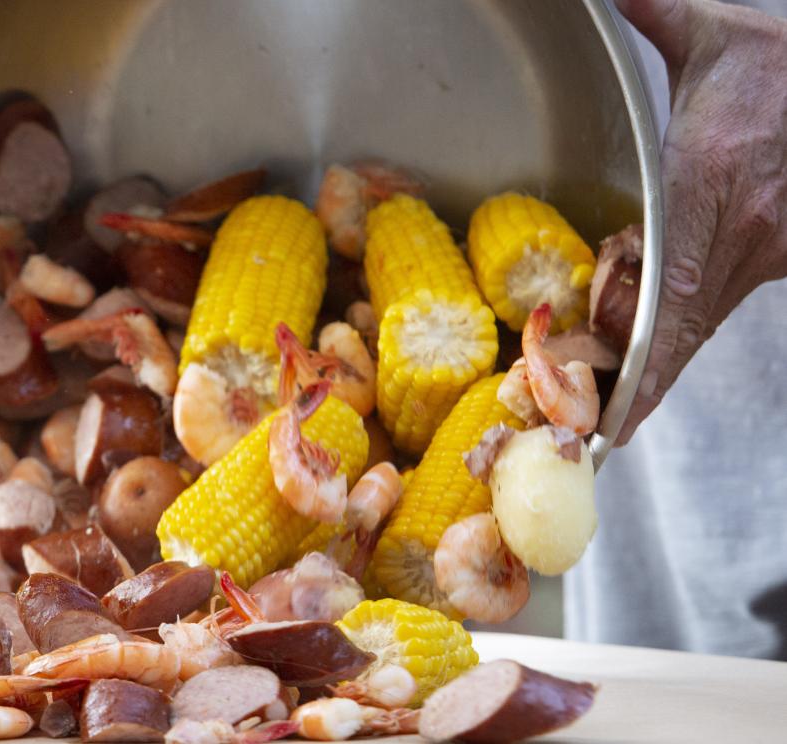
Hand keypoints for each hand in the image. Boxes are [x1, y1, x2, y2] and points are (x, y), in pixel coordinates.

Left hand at [613, 0, 786, 444]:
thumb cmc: (784, 61)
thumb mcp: (712, 36)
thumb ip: (651, 15)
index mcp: (708, 182)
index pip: (670, 294)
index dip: (643, 365)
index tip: (616, 416)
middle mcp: (743, 230)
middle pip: (681, 327)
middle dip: (635, 381)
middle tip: (591, 427)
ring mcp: (772, 249)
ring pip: (702, 317)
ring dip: (656, 355)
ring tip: (606, 402)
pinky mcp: (784, 254)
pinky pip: (725, 298)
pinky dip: (686, 326)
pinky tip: (652, 351)